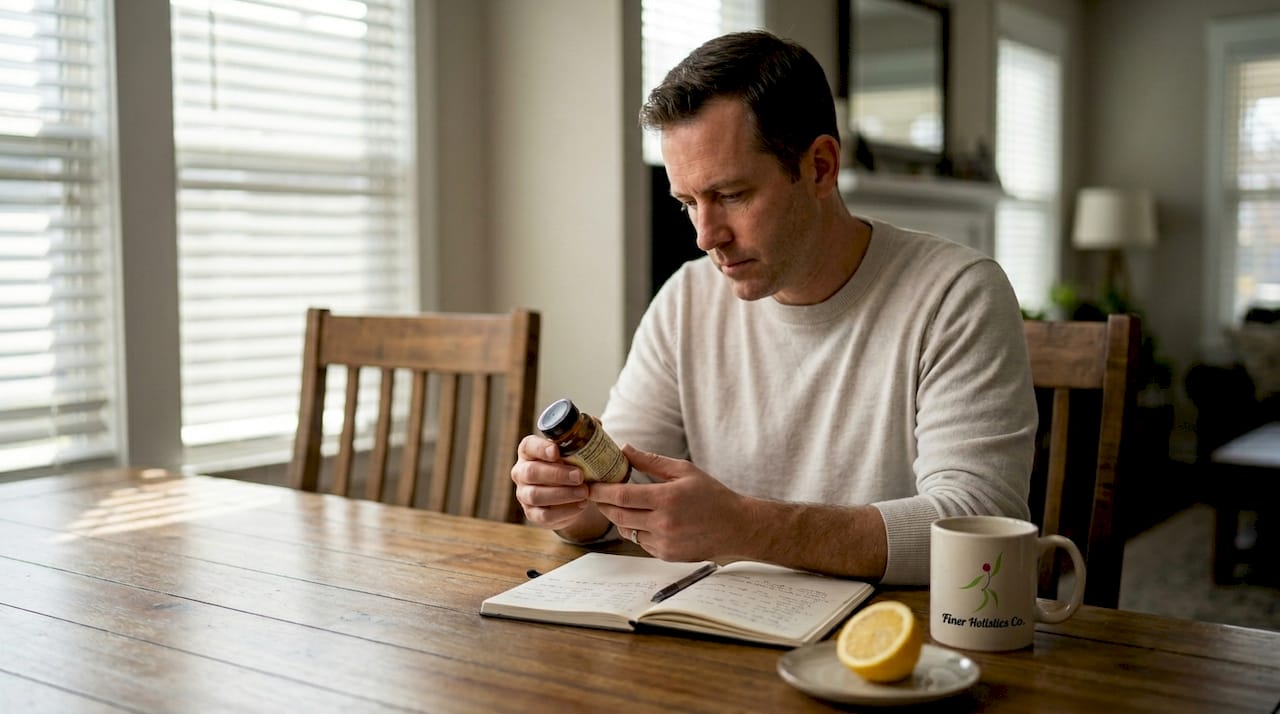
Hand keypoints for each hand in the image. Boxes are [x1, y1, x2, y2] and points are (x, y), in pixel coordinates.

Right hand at [510, 434, 591, 531]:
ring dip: (562, 494)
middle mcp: (521, 472)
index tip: (557, 451)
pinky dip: (565, 511)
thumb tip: (595, 422)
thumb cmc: (571, 465)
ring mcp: (524, 494)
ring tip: (584, 492)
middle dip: (557, 474)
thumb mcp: (576, 449)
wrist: (570, 495)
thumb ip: (584, 435)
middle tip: (580, 476)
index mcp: (529, 451)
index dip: (541, 448)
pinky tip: (581, 505)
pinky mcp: (532, 514)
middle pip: (531, 472)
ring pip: (536, 495)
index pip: (529, 446)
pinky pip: (545, 515)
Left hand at [589, 444, 749, 560]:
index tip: (589, 485)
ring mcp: (664, 542)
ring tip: (620, 504)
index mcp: (666, 499)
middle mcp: (663, 523)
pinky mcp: (666, 555)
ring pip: (627, 531)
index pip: (622, 496)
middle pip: (618, 515)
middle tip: (595, 494)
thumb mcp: (684, 471)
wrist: (735, 527)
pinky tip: (644, 520)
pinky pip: (640, 542)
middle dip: (603, 504)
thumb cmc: (712, 495)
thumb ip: (652, 461)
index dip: (601, 491)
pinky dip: (636, 531)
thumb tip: (625, 449)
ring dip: (619, 518)